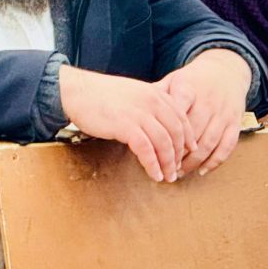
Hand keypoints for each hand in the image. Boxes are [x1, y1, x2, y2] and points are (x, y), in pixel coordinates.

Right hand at [58, 65, 195, 182]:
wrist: (77, 91)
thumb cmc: (101, 95)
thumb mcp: (132, 93)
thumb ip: (148, 104)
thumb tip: (158, 124)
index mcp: (155, 93)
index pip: (181, 117)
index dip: (188, 136)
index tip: (190, 151)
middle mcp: (151, 101)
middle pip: (176, 132)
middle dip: (180, 154)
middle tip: (178, 169)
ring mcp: (139, 113)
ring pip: (164, 142)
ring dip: (168, 163)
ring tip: (168, 177)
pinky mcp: (125, 126)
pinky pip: (146, 150)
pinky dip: (153, 165)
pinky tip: (154, 174)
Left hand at [158, 49, 251, 175]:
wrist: (225, 70)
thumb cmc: (192, 80)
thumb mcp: (173, 80)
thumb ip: (156, 95)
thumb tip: (133, 109)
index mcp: (188, 88)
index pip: (176, 112)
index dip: (165, 133)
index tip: (153, 147)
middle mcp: (208, 101)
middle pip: (192, 132)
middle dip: (177, 153)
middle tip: (163, 167)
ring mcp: (223, 113)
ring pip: (208, 142)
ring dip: (193, 162)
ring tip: (178, 172)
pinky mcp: (235, 122)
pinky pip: (227, 146)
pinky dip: (214, 162)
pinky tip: (202, 171)